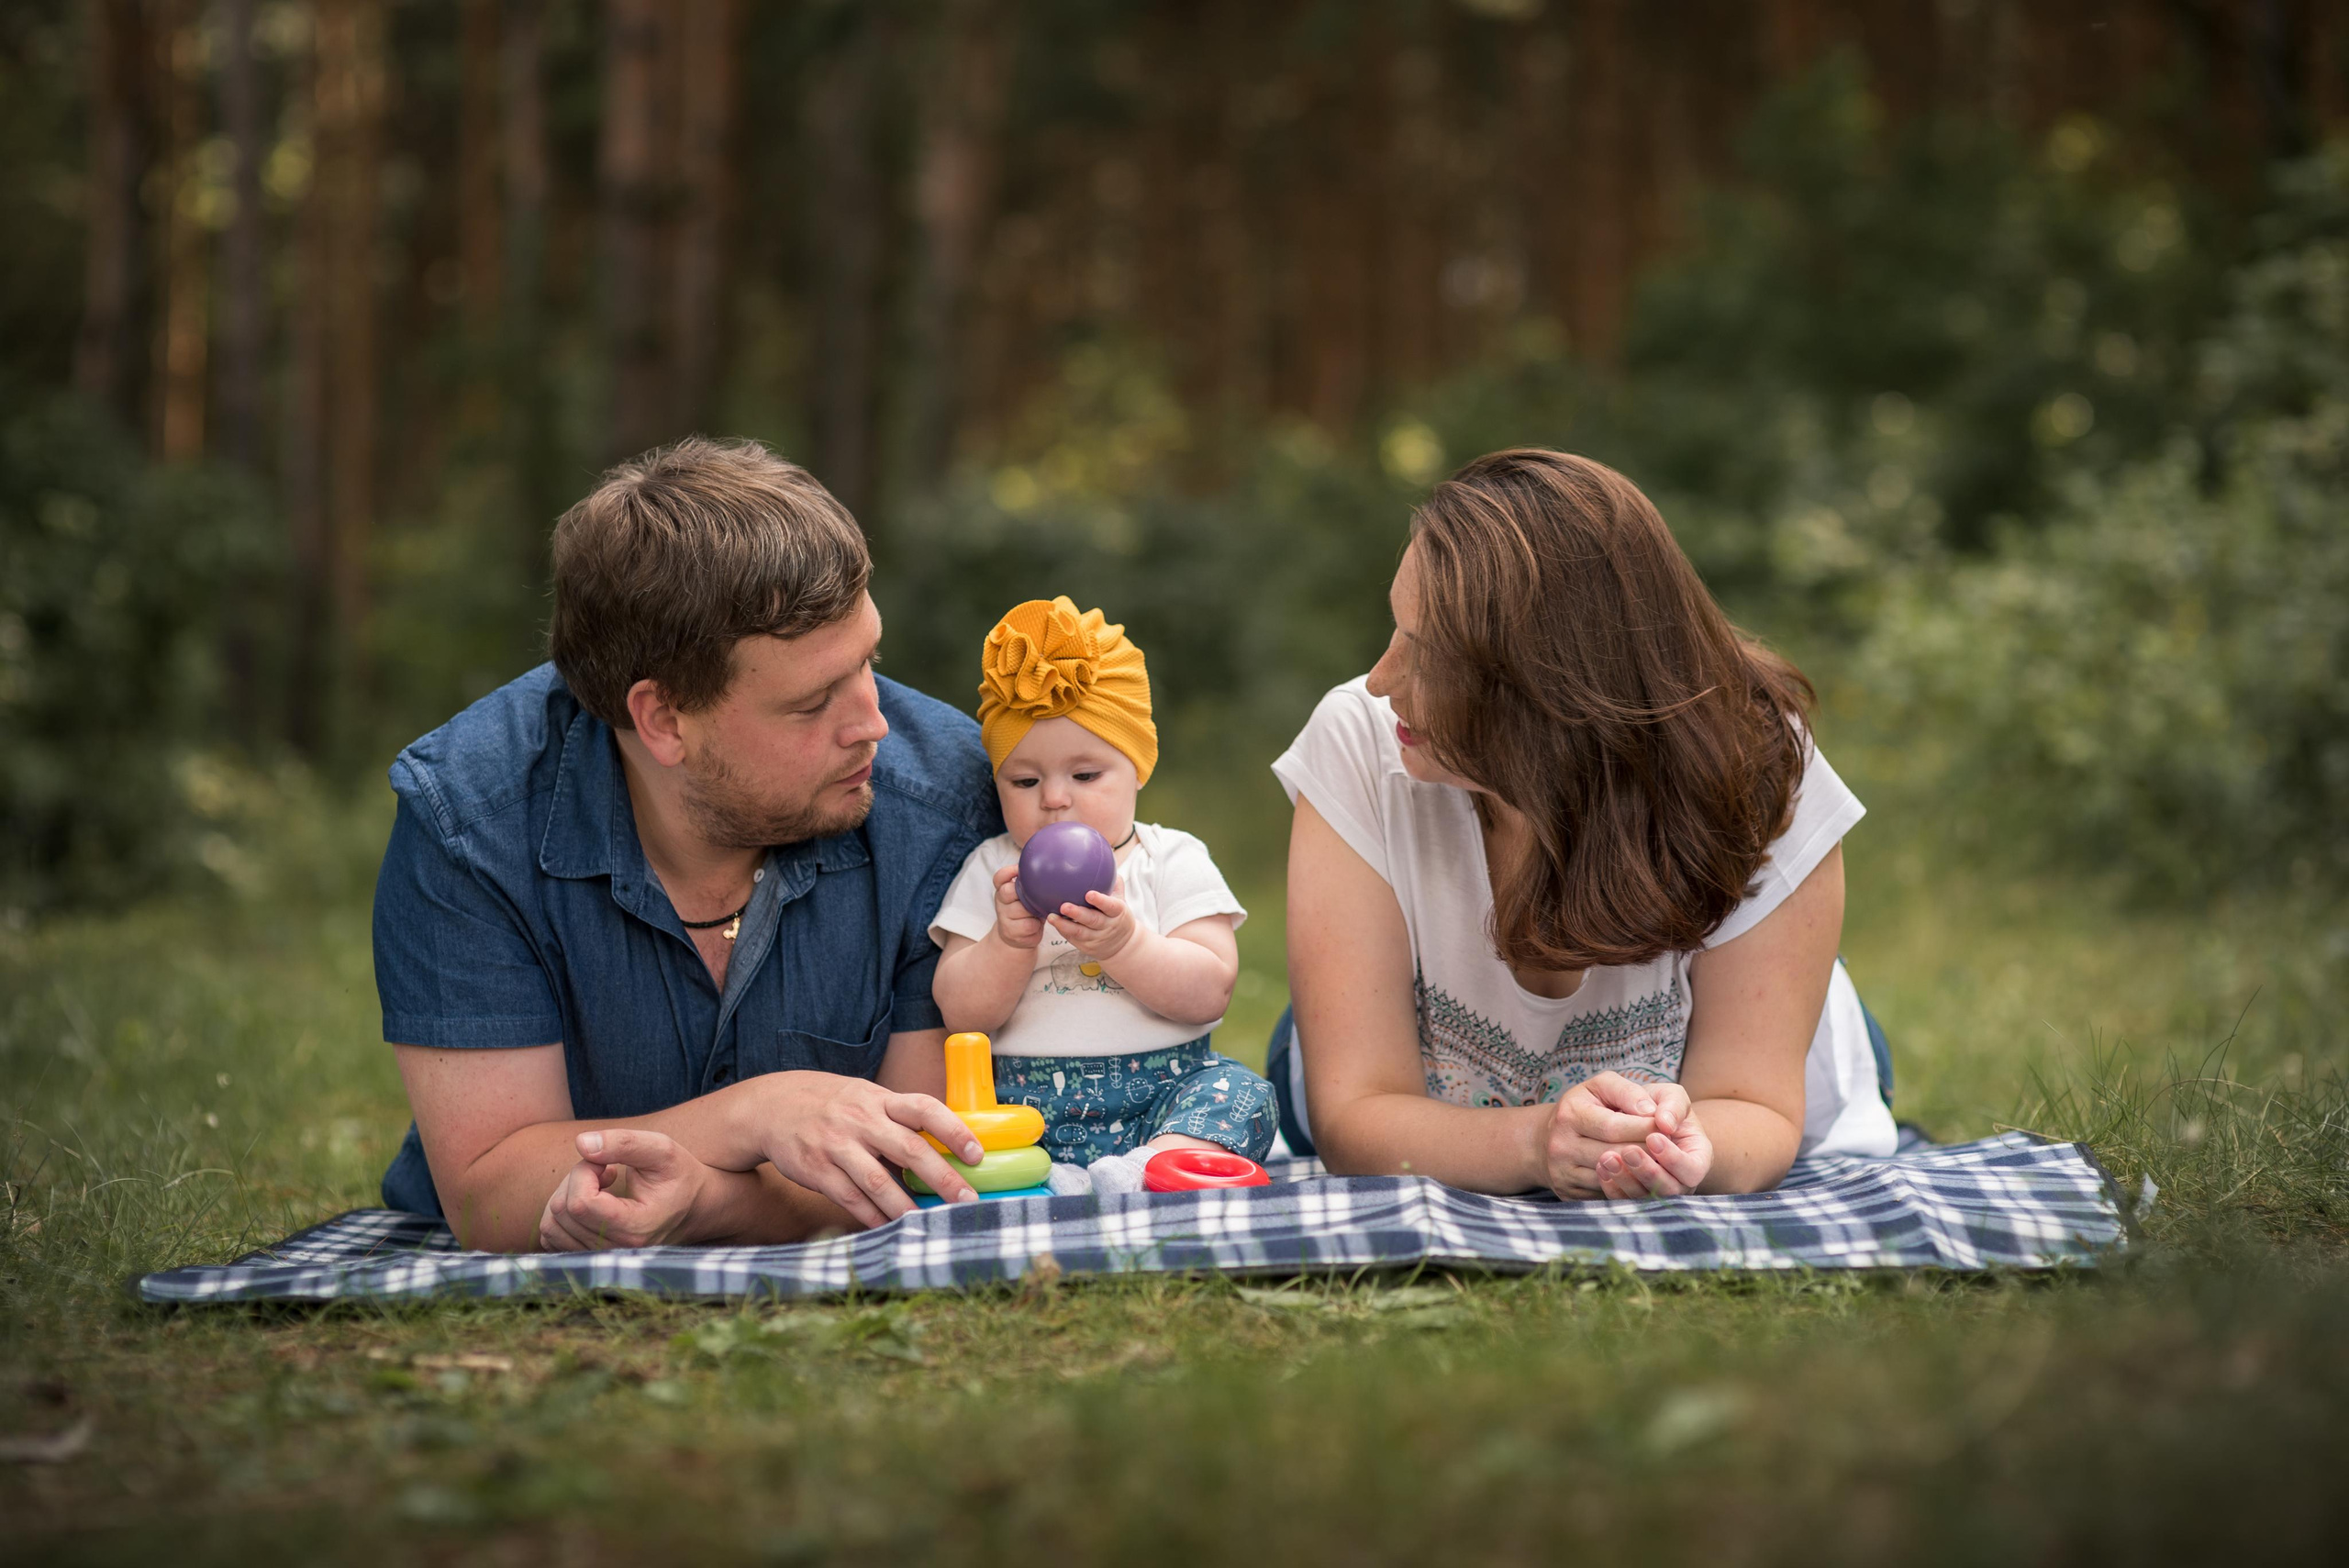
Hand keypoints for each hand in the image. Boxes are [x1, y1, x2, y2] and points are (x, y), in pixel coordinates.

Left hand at [538, 1128, 709, 1250]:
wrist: (693, 1208)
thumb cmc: (678, 1175)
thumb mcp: (662, 1149)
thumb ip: (624, 1142)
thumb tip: (581, 1143)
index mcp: (635, 1229)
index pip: (580, 1203)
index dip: (585, 1172)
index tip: (609, 1165)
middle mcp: (614, 1251)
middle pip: (563, 1210)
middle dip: (577, 1178)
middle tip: (607, 1170)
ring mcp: (599, 1258)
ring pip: (551, 1223)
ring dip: (567, 1194)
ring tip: (598, 1187)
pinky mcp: (586, 1257)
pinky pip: (550, 1236)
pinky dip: (561, 1212)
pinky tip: (588, 1203)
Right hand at [754, 1071, 984, 1227]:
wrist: (774, 1106)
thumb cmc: (835, 1106)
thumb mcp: (867, 1099)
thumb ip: (901, 1120)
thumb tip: (947, 1149)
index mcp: (880, 1100)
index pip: (925, 1109)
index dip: (953, 1130)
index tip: (977, 1154)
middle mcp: (861, 1120)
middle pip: (908, 1149)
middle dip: (942, 1177)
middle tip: (966, 1201)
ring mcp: (836, 1145)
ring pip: (878, 1181)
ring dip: (906, 1207)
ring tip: (930, 1224)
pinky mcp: (816, 1169)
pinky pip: (849, 1197)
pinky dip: (871, 1216)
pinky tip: (889, 1227)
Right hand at [991, 864, 1045, 949]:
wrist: (1018, 937)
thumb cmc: (1028, 910)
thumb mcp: (1028, 895)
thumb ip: (1032, 884)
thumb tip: (1052, 869)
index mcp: (1003, 889)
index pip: (999, 877)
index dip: (1008, 871)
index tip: (1019, 870)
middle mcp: (1000, 901)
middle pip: (1008, 891)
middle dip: (1024, 894)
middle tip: (1035, 897)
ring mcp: (1003, 917)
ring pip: (1021, 909)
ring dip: (1033, 911)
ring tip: (1038, 913)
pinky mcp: (1010, 932)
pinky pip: (1028, 925)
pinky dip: (1036, 925)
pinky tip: (1036, 925)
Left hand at [1048, 876, 1138, 961]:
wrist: (1123, 944)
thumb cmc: (1117, 915)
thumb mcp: (1121, 900)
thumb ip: (1113, 883)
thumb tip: (1105, 860)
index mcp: (1118, 913)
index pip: (1111, 906)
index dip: (1101, 901)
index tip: (1089, 894)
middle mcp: (1108, 926)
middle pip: (1093, 921)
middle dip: (1078, 914)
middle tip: (1063, 905)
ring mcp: (1097, 939)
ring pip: (1080, 932)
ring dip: (1065, 925)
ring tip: (1051, 917)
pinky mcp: (1087, 947)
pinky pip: (1074, 938)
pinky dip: (1063, 931)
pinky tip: (1053, 922)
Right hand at [1537, 1071, 1675, 1200]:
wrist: (1544, 1139)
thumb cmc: (1584, 1107)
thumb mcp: (1601, 1086)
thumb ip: (1628, 1092)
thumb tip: (1653, 1113)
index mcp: (1569, 1114)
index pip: (1614, 1126)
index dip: (1644, 1128)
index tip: (1667, 1127)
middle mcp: (1560, 1145)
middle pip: (1614, 1154)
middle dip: (1647, 1151)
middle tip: (1670, 1147)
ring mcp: (1562, 1173)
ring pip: (1612, 1177)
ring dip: (1641, 1172)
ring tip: (1661, 1162)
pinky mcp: (1568, 1194)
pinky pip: (1605, 1195)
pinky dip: (1628, 1187)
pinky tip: (1642, 1177)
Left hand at [1593, 1082, 1713, 1199]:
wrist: (1640, 1118)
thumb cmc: (1660, 1106)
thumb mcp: (1671, 1096)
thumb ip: (1673, 1105)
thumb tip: (1665, 1123)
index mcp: (1697, 1158)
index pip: (1693, 1169)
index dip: (1674, 1158)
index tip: (1653, 1137)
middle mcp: (1680, 1181)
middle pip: (1670, 1190)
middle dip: (1648, 1171)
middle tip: (1627, 1150)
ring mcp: (1657, 1192)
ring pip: (1645, 1198)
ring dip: (1626, 1180)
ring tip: (1607, 1158)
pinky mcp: (1633, 1195)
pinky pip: (1624, 1200)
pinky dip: (1612, 1186)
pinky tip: (1601, 1167)